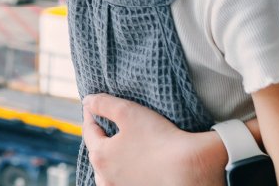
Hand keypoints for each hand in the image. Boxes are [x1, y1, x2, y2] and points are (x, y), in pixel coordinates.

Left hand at [81, 94, 223, 185]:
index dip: (91, 115)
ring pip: (106, 172)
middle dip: (99, 136)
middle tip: (104, 123)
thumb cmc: (160, 139)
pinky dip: (121, 172)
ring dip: (108, 158)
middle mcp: (105, 177)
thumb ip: (104, 104)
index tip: (92, 105)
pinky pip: (120, 182)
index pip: (89, 131)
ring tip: (116, 146)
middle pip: (97, 152)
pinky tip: (130, 165)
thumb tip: (88, 101)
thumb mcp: (128, 112)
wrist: (190, 169)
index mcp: (100, 156)